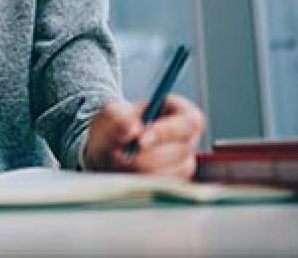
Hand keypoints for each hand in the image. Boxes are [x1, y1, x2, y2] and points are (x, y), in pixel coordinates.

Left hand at [82, 94, 204, 179]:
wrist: (107, 147)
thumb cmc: (115, 124)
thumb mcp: (112, 113)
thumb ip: (120, 117)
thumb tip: (134, 130)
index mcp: (180, 111)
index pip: (190, 122)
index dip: (167, 132)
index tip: (140, 140)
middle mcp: (188, 136)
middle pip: (182, 150)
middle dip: (148, 155)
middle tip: (120, 154)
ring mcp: (185, 160)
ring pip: (175, 171)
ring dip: (143, 169)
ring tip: (118, 161)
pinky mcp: (176, 180)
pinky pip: (166, 186)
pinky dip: (144, 182)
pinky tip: (126, 172)